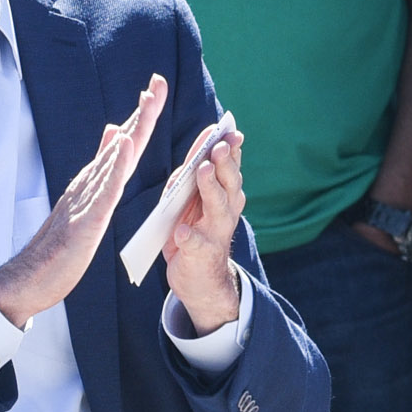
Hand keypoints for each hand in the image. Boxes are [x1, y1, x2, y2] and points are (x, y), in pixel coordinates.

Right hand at [0, 73, 167, 324]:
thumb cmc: (58, 245)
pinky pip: (104, 189)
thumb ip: (100, 170)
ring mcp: (87, 199)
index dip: (141, 117)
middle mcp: (90, 183)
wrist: (32, 277)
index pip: (123, 144)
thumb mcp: (84, 203)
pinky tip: (126, 144)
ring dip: (134, 129)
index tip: (156, 89)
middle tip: (159, 82)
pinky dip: (116, 165)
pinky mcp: (86, 219)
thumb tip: (113, 134)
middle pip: (122, 142)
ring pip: (116, 158)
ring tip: (148, 101)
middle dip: (142, 111)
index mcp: (94, 182)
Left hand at [160, 120, 249, 334]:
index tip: (227, 129)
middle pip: (228, 183)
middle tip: (218, 146)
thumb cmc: (195, 234)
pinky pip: (195, 244)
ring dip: (211, 187)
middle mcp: (226, 212)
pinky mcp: (199, 255)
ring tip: (204, 171)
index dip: (229, 148)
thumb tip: (188, 165)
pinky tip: (182, 232)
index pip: (228, 167)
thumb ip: (189, 184)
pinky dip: (190, 238)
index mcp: (225, 196)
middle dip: (224, 162)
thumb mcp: (193, 205)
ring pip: (217, 207)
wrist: (202, 282)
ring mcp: (215, 233)